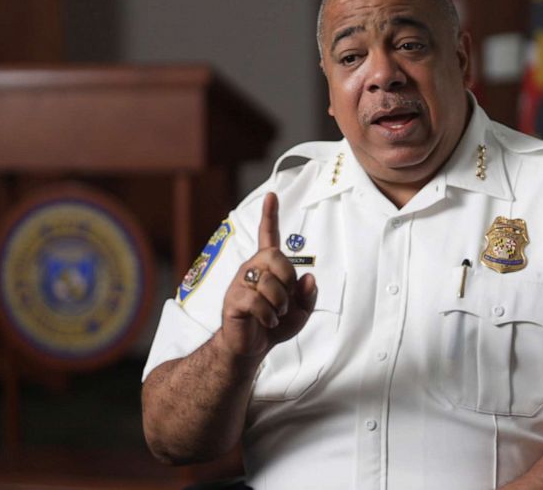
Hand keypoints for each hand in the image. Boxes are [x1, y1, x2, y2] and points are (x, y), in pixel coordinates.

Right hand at [217, 193, 317, 358]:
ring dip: (279, 304)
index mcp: (267, 267)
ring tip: (273, 314)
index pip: (269, 236)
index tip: (272, 195)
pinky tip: (265, 321)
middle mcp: (252, 268)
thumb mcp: (301, 312)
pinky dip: (268, 316)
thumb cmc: (273, 325)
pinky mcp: (233, 300)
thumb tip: (309, 277)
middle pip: (275, 256)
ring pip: (268, 282)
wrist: (251, 347)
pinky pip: (257, 302)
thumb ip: (308, 295)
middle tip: (285, 299)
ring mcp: (240, 283)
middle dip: (287, 279)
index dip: (270, 215)